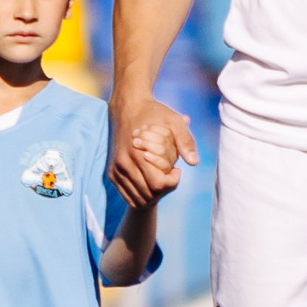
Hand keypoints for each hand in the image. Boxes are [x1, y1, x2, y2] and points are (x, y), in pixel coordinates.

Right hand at [110, 93, 197, 207]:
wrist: (127, 107)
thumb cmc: (154, 113)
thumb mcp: (174, 122)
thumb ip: (185, 141)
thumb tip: (194, 162)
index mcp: (138, 154)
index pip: (158, 185)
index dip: (173, 182)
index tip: (176, 169)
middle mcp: (123, 164)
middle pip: (149, 195)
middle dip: (164, 189)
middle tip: (169, 174)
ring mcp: (115, 170)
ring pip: (138, 199)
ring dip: (153, 195)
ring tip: (160, 177)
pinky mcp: (111, 173)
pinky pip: (127, 196)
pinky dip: (141, 195)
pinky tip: (150, 180)